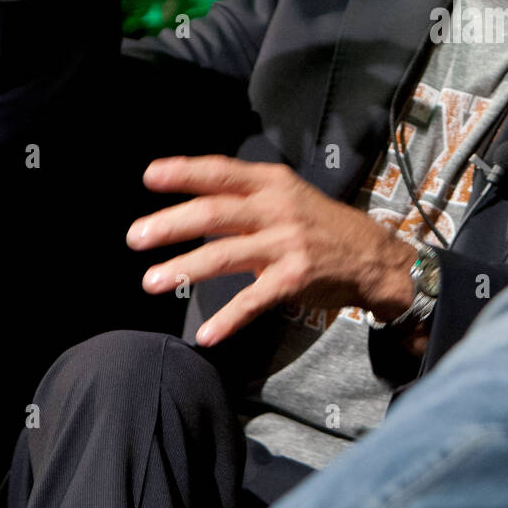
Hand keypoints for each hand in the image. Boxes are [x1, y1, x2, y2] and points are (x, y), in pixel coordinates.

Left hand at [127, 156, 417, 346]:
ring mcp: (287, 244)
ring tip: (151, 280)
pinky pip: (254, 301)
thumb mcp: (287, 195)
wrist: (372, 256)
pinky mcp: (295, 278)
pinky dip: (228, 319)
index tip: (149, 176)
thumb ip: (246, 194)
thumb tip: (192, 195)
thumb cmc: (320, 225)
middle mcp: (277, 209)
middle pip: (215, 213)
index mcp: (272, 184)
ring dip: (185, 269)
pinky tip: (206, 334)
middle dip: (171, 224)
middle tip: (135, 237)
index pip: (222, 172)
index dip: (185, 173)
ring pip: (226, 255)